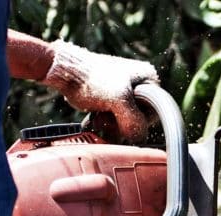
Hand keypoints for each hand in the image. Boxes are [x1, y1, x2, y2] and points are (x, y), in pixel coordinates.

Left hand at [40, 40, 158, 141]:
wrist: (66, 73)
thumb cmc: (92, 80)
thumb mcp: (118, 100)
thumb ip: (133, 120)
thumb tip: (139, 138)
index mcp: (148, 79)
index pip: (155, 110)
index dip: (140, 121)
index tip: (123, 120)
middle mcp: (140, 84)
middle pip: (140, 118)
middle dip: (122, 123)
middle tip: (106, 119)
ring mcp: (125, 92)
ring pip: (126, 120)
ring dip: (111, 124)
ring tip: (98, 118)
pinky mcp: (111, 99)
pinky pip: (115, 118)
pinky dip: (105, 122)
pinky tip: (95, 119)